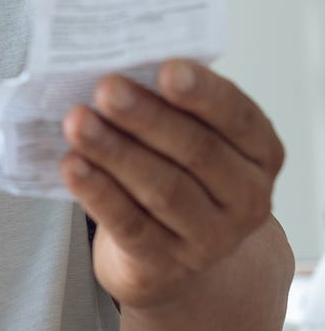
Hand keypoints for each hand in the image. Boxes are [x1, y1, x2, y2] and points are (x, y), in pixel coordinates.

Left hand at [60, 60, 285, 311]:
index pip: (237, 117)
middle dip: (147, 116)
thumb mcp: (186, 137)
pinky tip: (72, 165)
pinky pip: (130, 224)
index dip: (203, 93)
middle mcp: (246, 198)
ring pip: (162, 189)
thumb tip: (119, 66)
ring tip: (77, 122)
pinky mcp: (165, 265)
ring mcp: (210, 239)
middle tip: (106, 88)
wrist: (168, 255)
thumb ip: (167, 104)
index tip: (167, 69)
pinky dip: (98, 193)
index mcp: (259, 153)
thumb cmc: (175, 172)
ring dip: (115, 151)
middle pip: (196, 152)